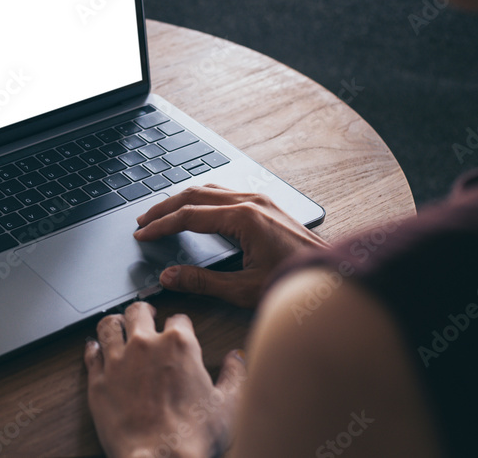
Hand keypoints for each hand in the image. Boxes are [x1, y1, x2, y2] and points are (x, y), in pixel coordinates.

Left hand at [85, 302, 245, 457]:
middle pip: (138, 312)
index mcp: (179, 345)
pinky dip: (93, 348)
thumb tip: (237, 359)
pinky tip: (95, 348)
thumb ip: (235, 376)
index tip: (179, 330)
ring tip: (117, 325)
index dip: (180, 324)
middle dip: (143, 312)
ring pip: (109, 325)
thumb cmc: (193, 436)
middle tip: (145, 316)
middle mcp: (146, 345)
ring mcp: (118, 360)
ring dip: (114, 323)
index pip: (178, 319)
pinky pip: (91, 353)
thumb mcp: (228, 405)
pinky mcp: (98, 380)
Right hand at [134, 184, 328, 307]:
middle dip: (165, 207)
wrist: (335, 278)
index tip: (142, 234)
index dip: (161, 225)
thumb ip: (202, 282)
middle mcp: (251, 201)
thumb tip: (169, 276)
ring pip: (210, 189)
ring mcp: (261, 200)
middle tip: (143, 220)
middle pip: (195, 194)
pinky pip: (225, 193)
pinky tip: (195, 210)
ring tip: (162, 214)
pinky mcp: (267, 205)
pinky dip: (202, 199)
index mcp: (244, 218)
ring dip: (182, 200)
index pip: (188, 216)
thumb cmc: (295, 283)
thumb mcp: (243, 289)